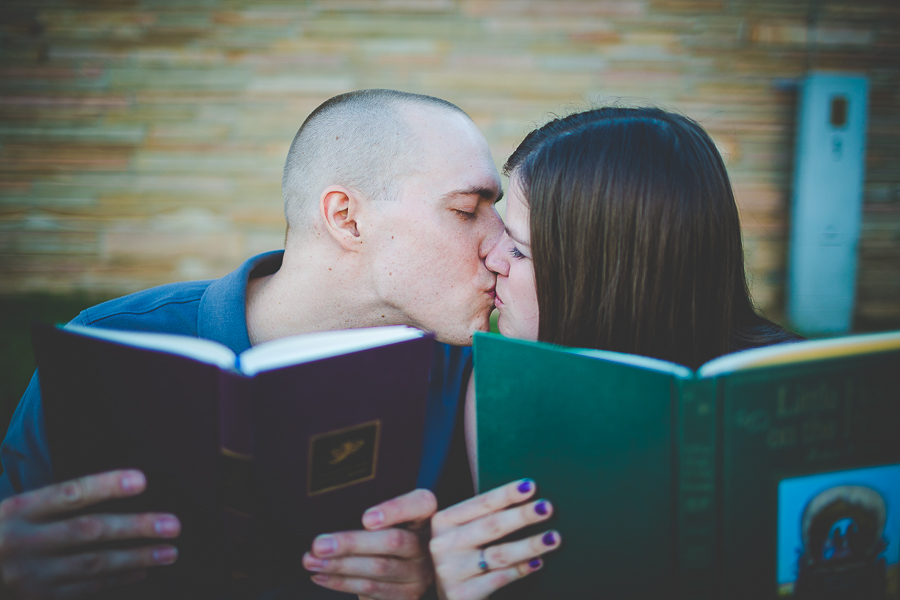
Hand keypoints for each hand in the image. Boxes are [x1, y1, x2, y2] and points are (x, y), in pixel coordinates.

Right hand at [0, 470, 180, 598]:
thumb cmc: (3, 533)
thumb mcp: (16, 510)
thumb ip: (56, 502)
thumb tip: (115, 487)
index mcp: (20, 510)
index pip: (70, 494)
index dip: (106, 486)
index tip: (142, 480)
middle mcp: (25, 542)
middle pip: (89, 531)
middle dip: (135, 528)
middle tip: (173, 525)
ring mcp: (31, 575)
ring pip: (93, 565)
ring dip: (136, 558)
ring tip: (169, 552)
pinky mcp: (38, 599)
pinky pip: (86, 589)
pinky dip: (117, 579)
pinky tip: (142, 571)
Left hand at [302, 488, 437, 599]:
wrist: (404, 567)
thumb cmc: (386, 532)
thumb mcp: (387, 517)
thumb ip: (372, 514)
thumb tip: (328, 515)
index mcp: (426, 515)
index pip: (420, 504)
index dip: (395, 510)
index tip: (366, 518)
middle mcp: (428, 544)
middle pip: (393, 541)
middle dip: (351, 543)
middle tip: (319, 545)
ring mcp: (419, 573)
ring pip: (378, 568)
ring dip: (339, 566)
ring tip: (311, 561)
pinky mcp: (407, 595)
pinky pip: (371, 589)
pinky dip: (341, 582)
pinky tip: (321, 575)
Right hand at [429, 479, 559, 599]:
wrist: (446, 596)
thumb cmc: (462, 556)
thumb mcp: (462, 533)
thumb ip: (483, 516)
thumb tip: (525, 496)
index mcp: (444, 521)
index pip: (480, 503)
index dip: (506, 494)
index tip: (530, 486)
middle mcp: (443, 544)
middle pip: (491, 526)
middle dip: (522, 515)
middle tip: (546, 508)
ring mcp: (451, 570)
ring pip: (499, 554)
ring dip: (529, 545)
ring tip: (553, 538)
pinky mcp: (462, 594)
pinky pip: (499, 578)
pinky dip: (521, 569)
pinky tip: (537, 562)